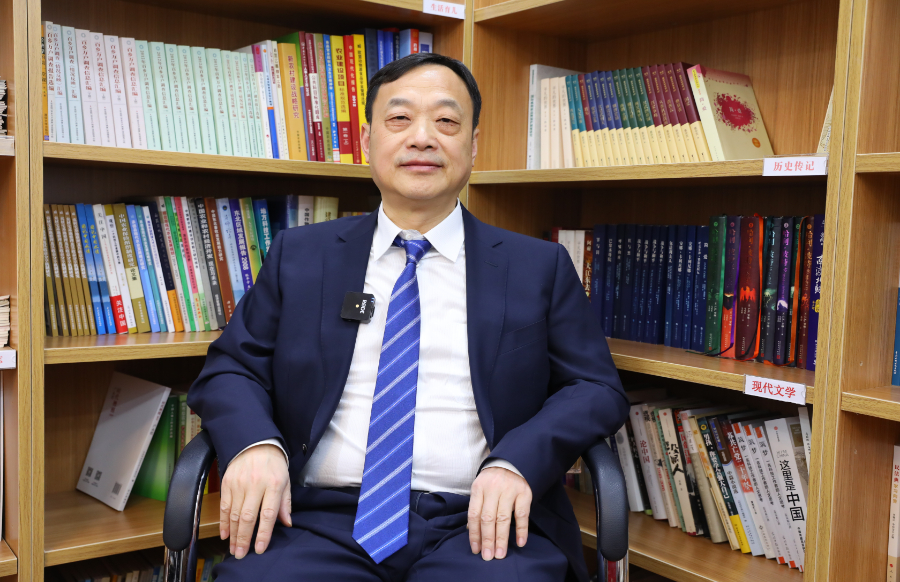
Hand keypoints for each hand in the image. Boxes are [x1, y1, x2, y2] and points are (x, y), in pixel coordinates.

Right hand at [219, 444, 291, 558]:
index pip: (267, 514)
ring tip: (234, 548)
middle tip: (241, 554)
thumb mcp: (285, 481)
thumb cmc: (274, 465)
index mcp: (273, 484)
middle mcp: (255, 484)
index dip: (263, 534)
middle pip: (248, 516)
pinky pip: (224, 506)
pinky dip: (223, 522)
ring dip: (233, 534)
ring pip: (233, 514)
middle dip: (244, 538)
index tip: (259, 549)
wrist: (256, 443)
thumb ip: (285, 503)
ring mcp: (239, 484)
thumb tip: (286, 523)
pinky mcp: (227, 482)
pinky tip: (225, 534)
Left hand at [467, 466, 532, 560]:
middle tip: (488, 556)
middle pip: (488, 518)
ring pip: (504, 518)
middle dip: (487, 539)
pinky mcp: (524, 492)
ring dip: (501, 538)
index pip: (474, 514)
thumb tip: (471, 530)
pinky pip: (522, 514)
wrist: (511, 462)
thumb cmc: (492, 480)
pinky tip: (519, 542)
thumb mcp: (480, 488)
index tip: (475, 549)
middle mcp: (493, 489)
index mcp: (479, 488)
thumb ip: (477, 507)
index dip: (474, 534)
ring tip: (500, 554)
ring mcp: (509, 490)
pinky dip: (521, 530)